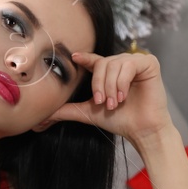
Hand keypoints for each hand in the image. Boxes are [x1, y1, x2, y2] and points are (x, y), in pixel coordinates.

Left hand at [38, 49, 170, 142]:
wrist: (141, 130)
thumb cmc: (119, 121)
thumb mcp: (88, 113)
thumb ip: (65, 111)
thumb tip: (38, 121)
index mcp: (109, 72)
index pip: (94, 60)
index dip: (85, 58)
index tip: (75, 58)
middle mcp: (122, 64)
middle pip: (102, 63)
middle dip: (99, 85)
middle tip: (103, 103)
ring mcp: (136, 62)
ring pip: (113, 65)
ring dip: (111, 87)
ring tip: (114, 103)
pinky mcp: (149, 63)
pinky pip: (129, 65)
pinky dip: (123, 82)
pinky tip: (124, 97)